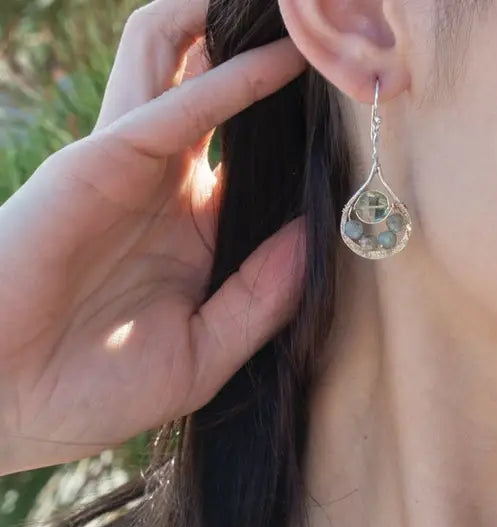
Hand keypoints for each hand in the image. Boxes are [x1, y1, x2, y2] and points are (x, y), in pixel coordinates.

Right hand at [0, 0, 308, 476]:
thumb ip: (262, 299)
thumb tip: (317, 240)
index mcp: (190, 236)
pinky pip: (169, 111)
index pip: (253, 167)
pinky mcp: (97, 165)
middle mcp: (162, 191)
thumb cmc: (97, 390)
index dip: (295, 139)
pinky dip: (223, 82)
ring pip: (181, 73)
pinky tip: (277, 61)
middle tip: (322, 30)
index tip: (352, 116)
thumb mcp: (206, 353)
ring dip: (232, 36)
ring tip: (294, 11)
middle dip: (261, 61)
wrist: (10, 406)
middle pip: (216, 99)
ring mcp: (128, 171)